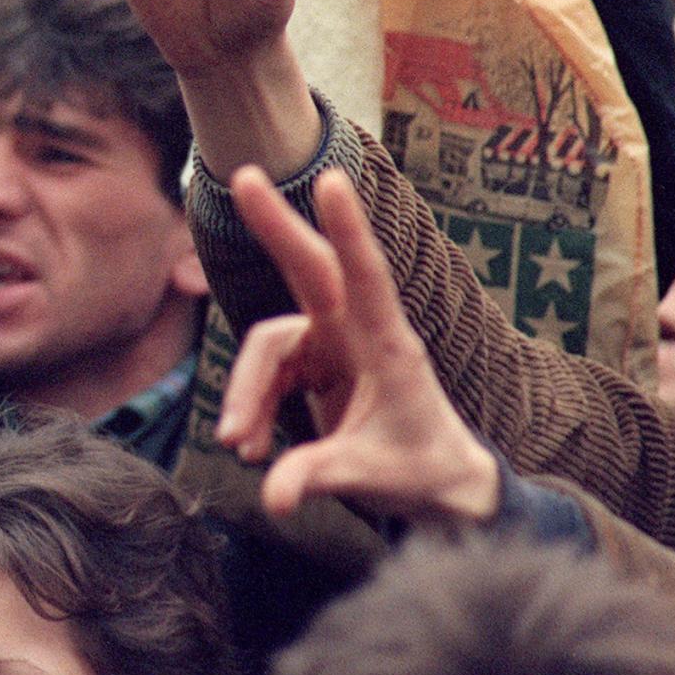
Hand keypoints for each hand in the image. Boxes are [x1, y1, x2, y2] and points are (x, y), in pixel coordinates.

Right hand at [218, 166, 500, 526]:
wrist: (435, 483)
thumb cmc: (418, 469)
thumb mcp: (371, 476)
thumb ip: (317, 477)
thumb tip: (272, 498)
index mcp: (389, 346)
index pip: (366, 278)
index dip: (348, 231)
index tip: (331, 180)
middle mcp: (357, 332)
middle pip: (310, 269)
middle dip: (277, 225)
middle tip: (245, 176)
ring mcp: (331, 343)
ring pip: (268, 346)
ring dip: (247, 393)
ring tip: (240, 446)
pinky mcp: (311, 362)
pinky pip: (265, 373)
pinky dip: (251, 407)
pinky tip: (250, 446)